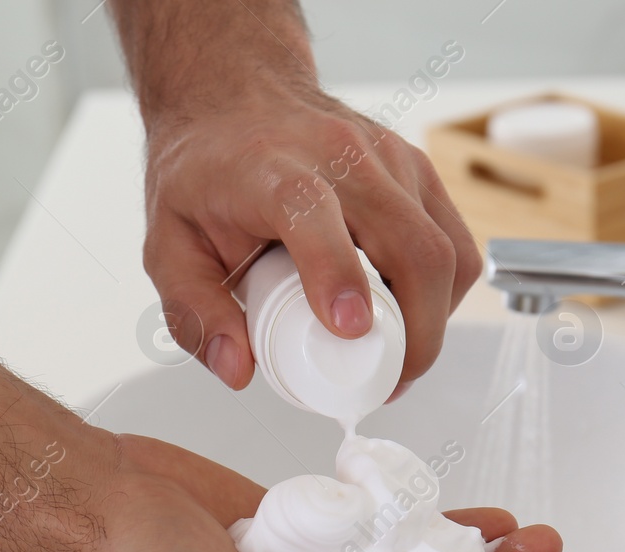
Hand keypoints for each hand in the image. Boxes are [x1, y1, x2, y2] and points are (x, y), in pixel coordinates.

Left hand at [140, 85, 481, 394]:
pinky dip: (442, 293)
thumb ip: (195, 313)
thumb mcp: (170, 244)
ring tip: (399, 356)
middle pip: (410, 244)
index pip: (314, 211)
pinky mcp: (418, 169)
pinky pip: (454, 243)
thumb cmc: (207, 170)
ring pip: (445, 250)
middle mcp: (340, 154)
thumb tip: (240, 369)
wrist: (236, 96)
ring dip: (434, 318)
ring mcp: (389, 159)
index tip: (350, 328)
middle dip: (414, 333)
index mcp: (271, 170)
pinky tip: (410, 314)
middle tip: (387, 383)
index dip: (338, 272)